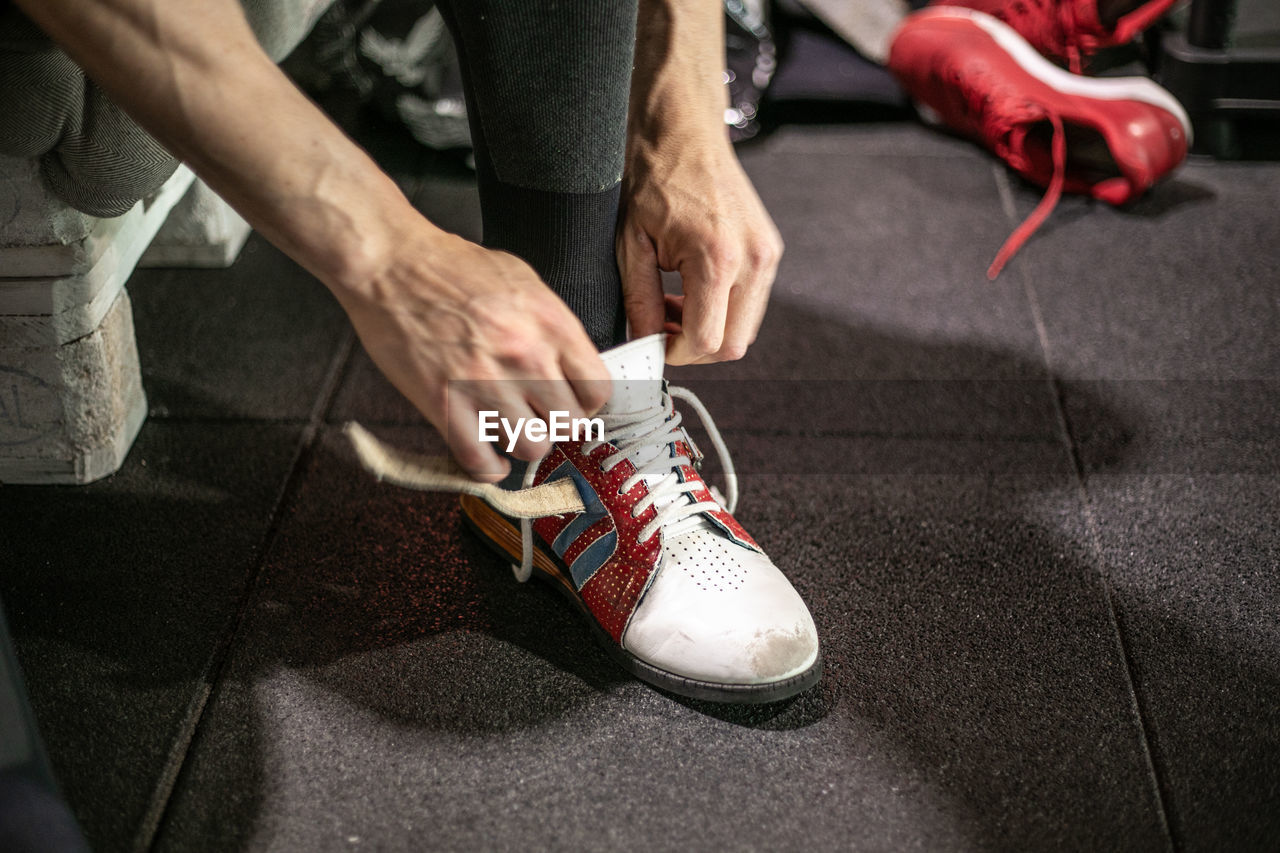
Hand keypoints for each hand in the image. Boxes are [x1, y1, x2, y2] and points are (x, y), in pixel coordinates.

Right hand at [336, 225, 610, 482]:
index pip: (597, 390)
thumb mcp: (522, 280)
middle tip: (539, 416)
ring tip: (509, 427)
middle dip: (557, 424)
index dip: (586, 401)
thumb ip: (551, 324)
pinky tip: (487, 454)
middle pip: (570, 425)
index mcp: (550, 323)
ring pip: (531, 447)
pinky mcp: (445, 405)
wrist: (389, 264)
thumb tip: (571, 362)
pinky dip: (487, 466)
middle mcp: (525, 357)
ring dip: (523, 442)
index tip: (572, 401)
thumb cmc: (449, 267)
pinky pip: (480, 460)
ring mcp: (484, 384)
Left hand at [618, 126, 782, 365]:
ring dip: (710, 329)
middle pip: (733, 345)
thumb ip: (639, 302)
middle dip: (694, 347)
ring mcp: (767, 255)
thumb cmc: (655, 178)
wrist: (684, 132)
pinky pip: (751, 304)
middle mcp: (752, 259)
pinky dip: (723, 310)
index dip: (674, 353)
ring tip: (674, 304)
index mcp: (717, 257)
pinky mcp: (770, 250)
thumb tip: (643, 345)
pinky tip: (693, 289)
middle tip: (661, 328)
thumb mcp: (631, 244)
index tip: (652, 344)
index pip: (706, 340)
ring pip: (745, 329)